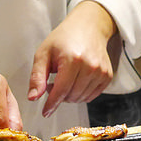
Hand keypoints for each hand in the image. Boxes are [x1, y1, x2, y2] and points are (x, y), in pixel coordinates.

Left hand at [28, 0, 118, 115]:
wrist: (88, 27)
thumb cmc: (64, 39)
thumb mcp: (44, 53)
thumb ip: (37, 76)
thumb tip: (33, 97)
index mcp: (73, 59)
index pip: (61, 90)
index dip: (52, 104)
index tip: (45, 112)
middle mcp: (90, 67)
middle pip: (71, 96)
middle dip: (59, 95)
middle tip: (53, 82)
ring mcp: (101, 72)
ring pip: (81, 98)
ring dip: (70, 95)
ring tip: (65, 80)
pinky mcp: (107, 76)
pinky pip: (92, 96)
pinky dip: (81, 94)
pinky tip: (76, 81)